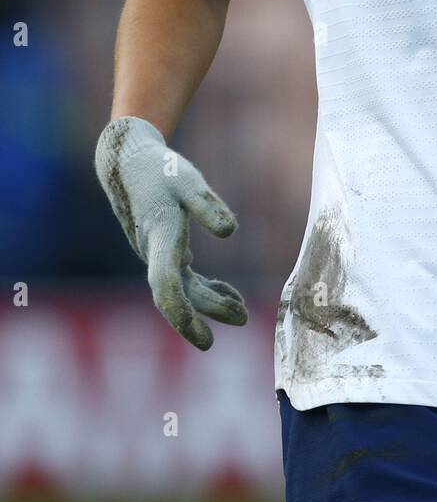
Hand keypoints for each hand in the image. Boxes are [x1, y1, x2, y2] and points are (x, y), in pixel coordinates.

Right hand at [94, 116, 247, 348]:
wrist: (129, 165)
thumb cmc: (160, 171)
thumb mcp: (187, 181)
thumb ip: (207, 205)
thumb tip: (229, 232)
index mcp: (158, 236)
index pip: (165, 286)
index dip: (183, 314)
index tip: (204, 336)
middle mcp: (154, 252)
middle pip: (178, 292)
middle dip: (207, 310)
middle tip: (243, 319)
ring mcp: (157, 254)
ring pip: (182, 289)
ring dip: (210, 302)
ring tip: (241, 314)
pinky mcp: (164, 250)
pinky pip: (183, 279)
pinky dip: (206, 288)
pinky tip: (229, 294)